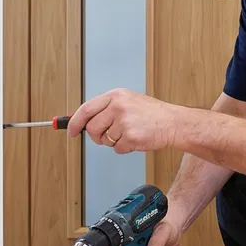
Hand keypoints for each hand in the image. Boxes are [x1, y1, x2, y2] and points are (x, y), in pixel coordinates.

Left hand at [68, 88, 185, 153]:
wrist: (174, 122)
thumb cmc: (152, 114)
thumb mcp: (128, 101)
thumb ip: (106, 109)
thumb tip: (82, 121)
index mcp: (116, 96)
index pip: (86, 109)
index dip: (75, 122)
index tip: (71, 131)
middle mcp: (118, 106)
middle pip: (92, 128)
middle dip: (98, 136)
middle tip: (108, 136)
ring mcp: (124, 121)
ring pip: (105, 140)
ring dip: (115, 142)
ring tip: (129, 134)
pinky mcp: (131, 136)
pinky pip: (117, 149)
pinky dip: (125, 148)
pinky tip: (136, 139)